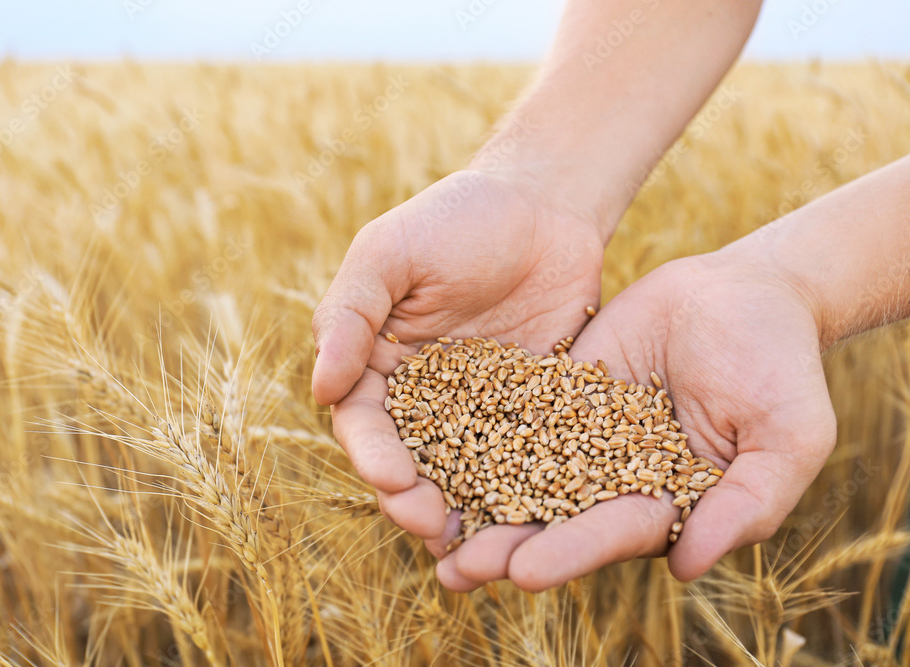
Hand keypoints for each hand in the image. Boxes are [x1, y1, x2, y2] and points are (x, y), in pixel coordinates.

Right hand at [312, 168, 608, 555]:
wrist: (544, 205)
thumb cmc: (456, 219)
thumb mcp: (390, 253)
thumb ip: (350, 315)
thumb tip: (319, 389)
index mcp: (377, 361)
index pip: (364, 421)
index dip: (372, 455)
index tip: (390, 479)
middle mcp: (423, 394)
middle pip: (410, 459)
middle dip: (413, 497)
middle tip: (430, 525)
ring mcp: (480, 407)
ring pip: (463, 471)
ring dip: (463, 508)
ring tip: (474, 546)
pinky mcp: (533, 410)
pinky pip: (525, 457)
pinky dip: (522, 489)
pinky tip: (531, 519)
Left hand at [435, 250, 836, 589]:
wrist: (746, 291)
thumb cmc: (780, 364)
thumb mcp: (788, 437)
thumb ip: (747, 504)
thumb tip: (688, 566)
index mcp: (666, 500)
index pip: (614, 533)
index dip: (571, 552)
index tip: (526, 570)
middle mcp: (615, 476)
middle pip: (555, 516)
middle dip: (506, 543)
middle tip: (456, 569)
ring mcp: (582, 433)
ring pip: (521, 470)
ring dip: (476, 500)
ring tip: (424, 524)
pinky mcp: (558, 391)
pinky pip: (513, 410)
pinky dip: (474, 431)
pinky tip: (430, 447)